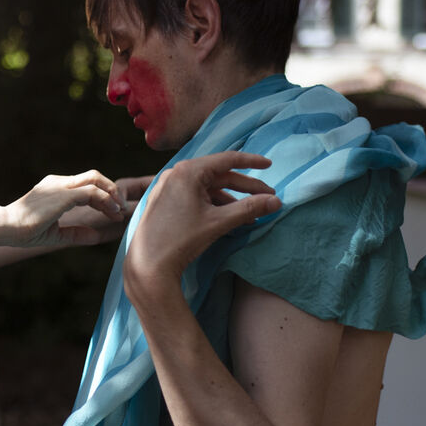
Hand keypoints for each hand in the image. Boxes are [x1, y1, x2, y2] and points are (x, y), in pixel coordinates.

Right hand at [0, 170, 124, 246]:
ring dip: (111, 195)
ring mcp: (59, 187)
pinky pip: (90, 192)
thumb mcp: (55, 234)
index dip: (104, 195)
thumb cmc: (23, 231)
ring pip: (95, 180)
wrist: (3, 227)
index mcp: (55, 188)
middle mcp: (58, 183)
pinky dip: (105, 201)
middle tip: (121, 208)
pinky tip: (111, 213)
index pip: (86, 183)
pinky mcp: (61, 195)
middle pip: (94, 176)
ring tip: (119, 211)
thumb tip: (96, 237)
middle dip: (112, 190)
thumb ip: (76, 233)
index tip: (114, 212)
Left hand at [123, 151, 278, 297]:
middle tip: (268, 197)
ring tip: (251, 215)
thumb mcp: (219, 222)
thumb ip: (250, 208)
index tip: (269, 165)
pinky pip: (196, 198)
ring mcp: (168, 188)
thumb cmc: (182, 239)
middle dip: (245, 187)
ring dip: (231, 200)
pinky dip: (214, 206)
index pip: (227, 160)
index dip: (251, 162)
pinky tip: (230, 219)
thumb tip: (277, 202)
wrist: (148, 265)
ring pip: (208, 189)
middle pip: (218, 176)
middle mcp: (176, 174)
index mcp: (188, 171)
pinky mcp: (165, 203)